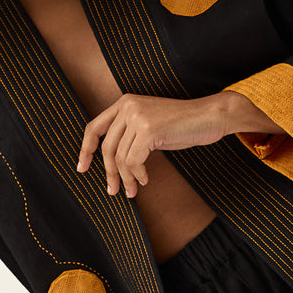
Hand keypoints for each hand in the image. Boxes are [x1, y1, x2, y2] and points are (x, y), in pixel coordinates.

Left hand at [77, 92, 281, 196]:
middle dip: (108, 173)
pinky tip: (146, 180)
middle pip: (106, 147)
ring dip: (126, 179)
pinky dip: (138, 175)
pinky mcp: (148, 130)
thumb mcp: (150, 125)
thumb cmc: (184, 125)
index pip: (94, 127)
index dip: (86, 149)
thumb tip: (110, 162)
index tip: (82, 168)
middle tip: (113, 191)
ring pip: (120, 158)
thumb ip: (130, 135)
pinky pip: (133, 162)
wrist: (210, 116)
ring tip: (133, 190)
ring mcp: (138, 117)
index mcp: (125, 102)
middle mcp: (128, 106)